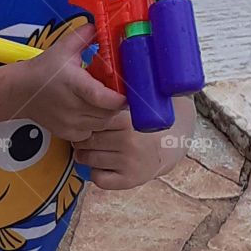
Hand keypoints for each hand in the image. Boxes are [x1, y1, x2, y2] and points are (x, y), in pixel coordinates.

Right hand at [12, 23, 122, 143]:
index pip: (99, 96)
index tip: (128, 94)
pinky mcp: (68, 134)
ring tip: (101, 100)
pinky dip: (95, 123)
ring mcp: (69, 123)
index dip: (118, 99)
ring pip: (102, 123)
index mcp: (73, 83)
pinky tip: (88, 110)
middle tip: (115, 91)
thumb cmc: (44, 69)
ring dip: (107, 113)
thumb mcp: (63, 48)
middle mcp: (72, 106)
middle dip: (116, 103)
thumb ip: (84, 36)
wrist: (22, 90)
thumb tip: (101, 26)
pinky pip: (92, 132)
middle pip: (107, 112)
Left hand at [73, 97, 195, 190]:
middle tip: (85, 138)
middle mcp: (129, 142)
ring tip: (90, 150)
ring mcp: (128, 162)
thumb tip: (92, 70)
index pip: (91, 121)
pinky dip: (95, 172)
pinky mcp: (129, 180)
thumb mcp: (133, 108)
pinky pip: (98, 178)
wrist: (169, 148)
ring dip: (84, 156)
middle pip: (86, 141)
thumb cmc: (141, 124)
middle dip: (81, 140)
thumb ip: (113, 100)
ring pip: (88, 159)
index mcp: (127, 121)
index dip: (86, 121)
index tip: (86, 121)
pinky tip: (102, 165)